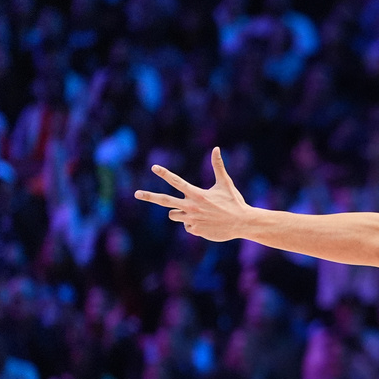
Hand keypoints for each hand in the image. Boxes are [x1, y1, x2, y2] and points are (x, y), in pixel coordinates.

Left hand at [135, 147, 249, 241]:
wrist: (242, 223)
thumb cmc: (234, 201)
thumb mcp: (226, 183)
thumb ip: (218, 166)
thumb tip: (216, 148)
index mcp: (197, 194)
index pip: (177, 182)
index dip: (165, 174)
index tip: (154, 167)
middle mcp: (191, 206)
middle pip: (165, 201)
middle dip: (149, 196)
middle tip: (136, 193)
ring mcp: (191, 219)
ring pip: (174, 214)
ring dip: (181, 212)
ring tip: (198, 212)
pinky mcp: (194, 230)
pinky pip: (187, 225)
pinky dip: (193, 223)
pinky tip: (207, 222)